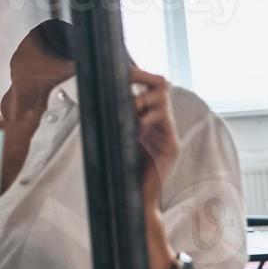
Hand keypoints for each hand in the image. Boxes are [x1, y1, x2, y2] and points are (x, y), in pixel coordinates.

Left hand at [132, 68, 181, 268]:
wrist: (134, 199)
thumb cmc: (121, 169)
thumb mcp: (116, 137)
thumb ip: (114, 117)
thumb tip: (95, 94)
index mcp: (148, 118)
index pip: (151, 86)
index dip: (139, 73)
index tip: (123, 68)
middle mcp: (161, 123)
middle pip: (162, 85)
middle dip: (143, 78)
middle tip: (127, 81)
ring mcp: (168, 134)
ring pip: (162, 100)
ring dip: (143, 100)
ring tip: (131, 110)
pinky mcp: (172, 147)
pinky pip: (164, 123)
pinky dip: (149, 119)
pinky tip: (137, 126)